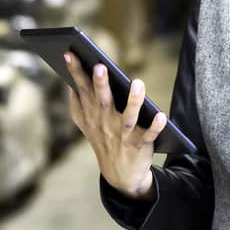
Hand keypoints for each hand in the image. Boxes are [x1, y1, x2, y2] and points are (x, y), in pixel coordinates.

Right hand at [65, 52, 165, 201]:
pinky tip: (161, 115)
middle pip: (103, 102)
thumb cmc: (104, 142)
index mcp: (92, 116)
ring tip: (138, 83)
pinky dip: (155, 127)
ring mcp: (123, 135)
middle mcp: (106, 124)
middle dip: (100, 85)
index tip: (69, 53)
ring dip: (134, 101)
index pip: (82, 90)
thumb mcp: (87, 126)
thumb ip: (78, 106)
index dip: (75, 72)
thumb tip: (70, 85)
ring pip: (128, 117)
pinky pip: (148, 135)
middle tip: (99, 66)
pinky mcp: (140, 145)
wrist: (120, 176)